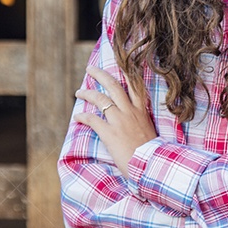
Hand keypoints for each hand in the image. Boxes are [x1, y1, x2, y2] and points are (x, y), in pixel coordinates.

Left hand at [74, 65, 157, 179]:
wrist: (150, 165)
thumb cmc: (151, 153)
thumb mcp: (149, 131)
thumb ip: (141, 123)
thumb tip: (134, 123)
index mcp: (141, 111)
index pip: (135, 85)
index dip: (126, 72)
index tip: (120, 62)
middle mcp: (130, 111)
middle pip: (113, 85)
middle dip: (100, 74)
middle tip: (90, 69)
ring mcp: (119, 120)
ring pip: (100, 99)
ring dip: (87, 93)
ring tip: (78, 92)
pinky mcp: (109, 132)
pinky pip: (92, 119)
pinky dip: (82, 117)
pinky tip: (77, 117)